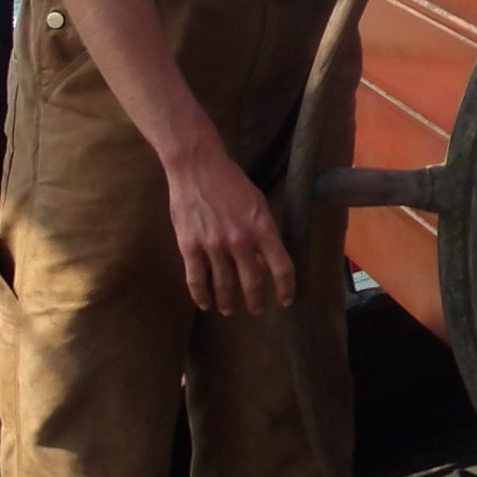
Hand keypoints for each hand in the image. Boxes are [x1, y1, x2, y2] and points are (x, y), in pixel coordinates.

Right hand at [164, 144, 295, 314]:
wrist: (197, 166)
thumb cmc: (230, 182)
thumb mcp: (257, 204)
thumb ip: (263, 234)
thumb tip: (264, 264)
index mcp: (262, 227)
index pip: (281, 267)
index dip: (286, 288)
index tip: (286, 300)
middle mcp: (240, 240)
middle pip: (253, 283)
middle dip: (256, 301)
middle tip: (257, 310)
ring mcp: (213, 245)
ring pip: (224, 286)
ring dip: (228, 302)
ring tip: (230, 309)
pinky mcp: (190, 246)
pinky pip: (196, 279)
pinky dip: (201, 296)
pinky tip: (205, 304)